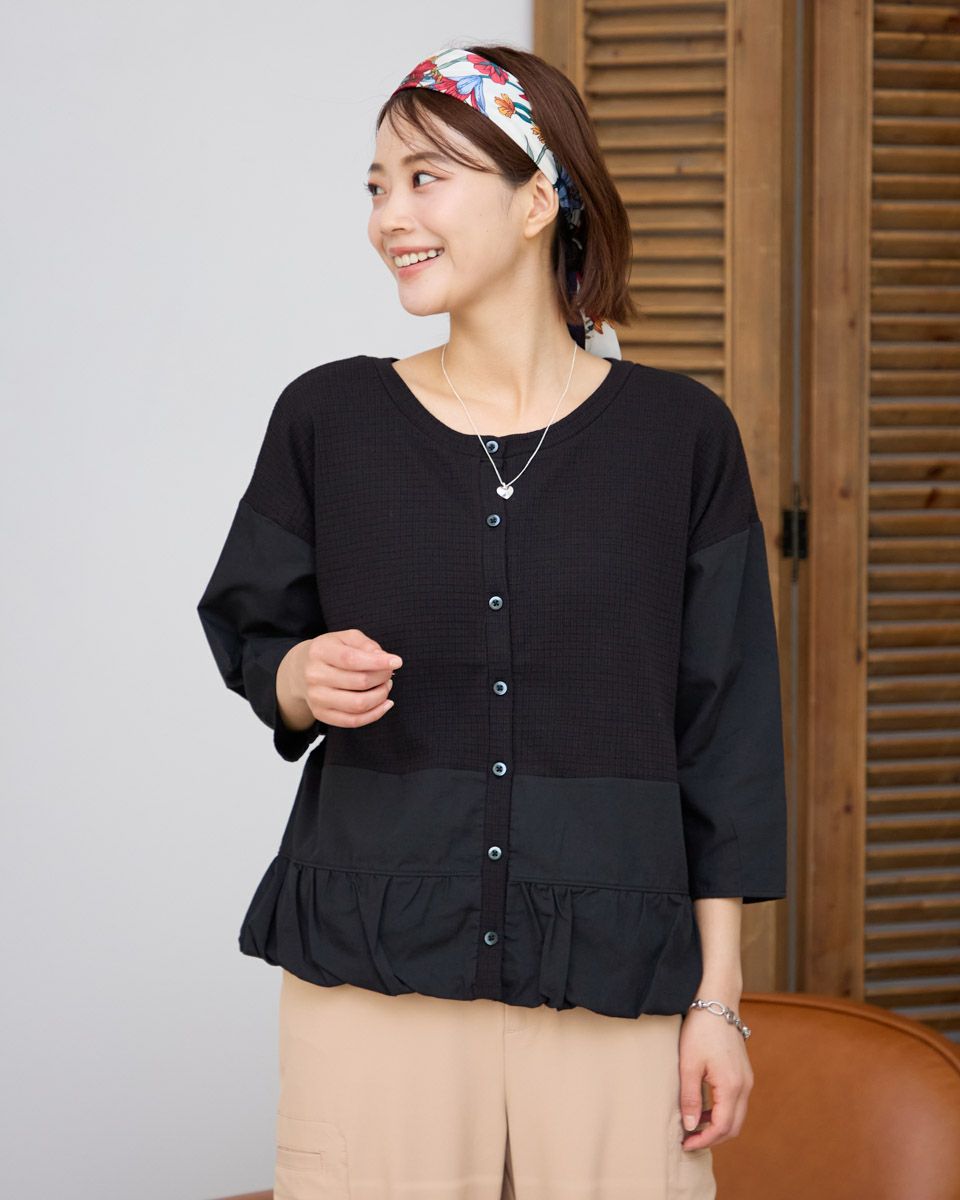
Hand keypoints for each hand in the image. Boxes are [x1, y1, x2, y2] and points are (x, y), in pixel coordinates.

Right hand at [287, 628, 402, 728]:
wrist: (301, 670)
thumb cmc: (331, 651)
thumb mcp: (346, 638)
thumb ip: (366, 644)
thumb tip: (384, 658)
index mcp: (319, 651)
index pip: (352, 659)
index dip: (378, 662)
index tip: (397, 661)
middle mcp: (314, 675)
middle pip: (359, 682)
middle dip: (382, 677)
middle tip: (389, 672)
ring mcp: (316, 697)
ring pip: (358, 704)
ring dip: (381, 696)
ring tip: (385, 686)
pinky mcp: (321, 714)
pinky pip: (353, 721)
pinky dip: (375, 714)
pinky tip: (385, 703)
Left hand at [677, 1005, 752, 1150]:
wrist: (717, 1002)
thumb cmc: (700, 1030)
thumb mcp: (689, 1064)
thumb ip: (690, 1097)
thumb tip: (691, 1126)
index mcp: (732, 1086)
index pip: (722, 1127)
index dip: (704, 1140)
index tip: (685, 1144)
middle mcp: (745, 1086)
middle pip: (733, 1126)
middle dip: (712, 1138)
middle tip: (689, 1141)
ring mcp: (747, 1079)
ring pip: (736, 1115)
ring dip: (717, 1126)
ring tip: (693, 1126)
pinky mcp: (743, 1073)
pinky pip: (736, 1102)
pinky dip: (722, 1112)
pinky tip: (703, 1109)